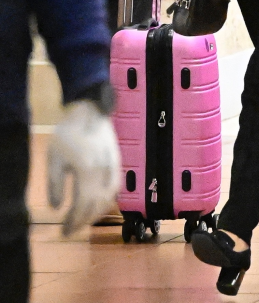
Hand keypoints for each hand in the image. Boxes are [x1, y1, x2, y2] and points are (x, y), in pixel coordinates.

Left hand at [47, 100, 119, 235]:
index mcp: (87, 173)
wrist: (90, 112)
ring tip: (83, 220)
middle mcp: (104, 173)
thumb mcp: (54, 159)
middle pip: (97, 206)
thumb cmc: (68, 135)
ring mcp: (114, 168)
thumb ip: (55, 184)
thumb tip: (57, 207)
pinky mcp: (118, 163)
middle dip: (83, 221)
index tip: (63, 232)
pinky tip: (99, 204)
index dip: (73, 221)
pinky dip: (108, 201)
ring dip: (97, 213)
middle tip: (70, 231)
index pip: (82, 205)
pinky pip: (116, 188)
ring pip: (109, 199)